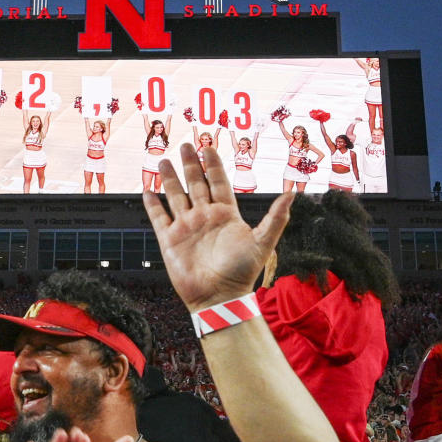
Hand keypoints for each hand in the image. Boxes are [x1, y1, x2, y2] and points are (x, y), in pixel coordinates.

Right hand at [142, 145, 291, 310]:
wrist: (219, 297)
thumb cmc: (242, 273)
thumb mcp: (263, 242)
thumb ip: (276, 217)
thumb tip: (292, 195)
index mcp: (226, 214)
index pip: (218, 182)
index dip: (213, 164)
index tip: (208, 147)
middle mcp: (205, 217)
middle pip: (196, 183)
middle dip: (190, 164)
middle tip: (185, 145)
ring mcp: (187, 227)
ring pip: (176, 196)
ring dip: (170, 179)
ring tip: (164, 161)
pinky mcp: (170, 240)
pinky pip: (159, 218)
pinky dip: (153, 205)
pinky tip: (148, 191)